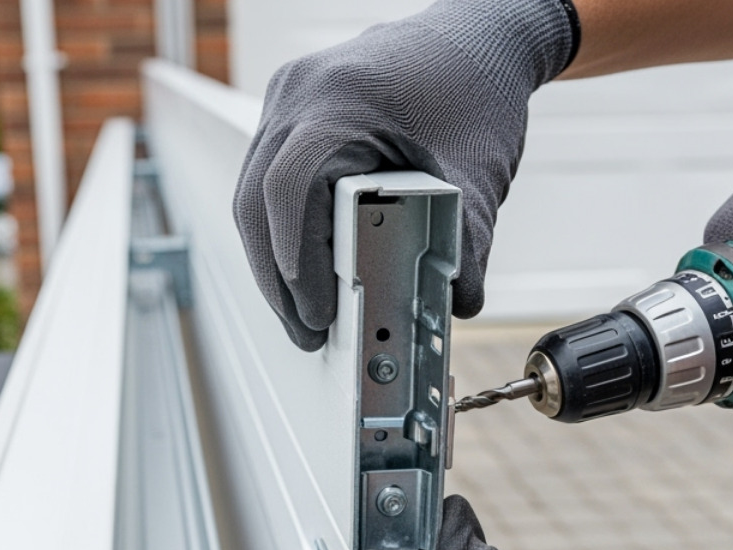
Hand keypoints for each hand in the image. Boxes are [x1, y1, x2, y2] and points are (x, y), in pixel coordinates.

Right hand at [233, 0, 577, 350]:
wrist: (476, 35)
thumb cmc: (476, 87)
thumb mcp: (479, 172)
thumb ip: (467, 244)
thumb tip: (451, 307)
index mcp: (341, 99)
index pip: (291, 190)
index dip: (297, 261)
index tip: (319, 313)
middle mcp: (299, 93)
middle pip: (258, 200)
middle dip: (279, 277)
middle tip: (308, 331)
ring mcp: (284, 99)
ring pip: (253, 194)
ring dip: (274, 258)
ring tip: (306, 312)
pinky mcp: (286, 112)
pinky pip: (265, 178)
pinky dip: (281, 228)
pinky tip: (306, 267)